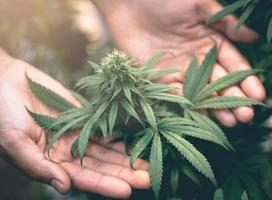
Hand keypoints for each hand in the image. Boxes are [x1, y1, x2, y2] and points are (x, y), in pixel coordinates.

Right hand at [0, 50, 149, 198]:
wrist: (4, 80)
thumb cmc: (2, 112)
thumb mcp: (15, 142)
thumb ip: (38, 166)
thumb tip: (65, 188)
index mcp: (52, 163)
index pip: (84, 178)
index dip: (106, 184)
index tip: (127, 190)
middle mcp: (68, 151)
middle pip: (102, 165)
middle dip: (125, 173)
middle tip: (149, 179)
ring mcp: (77, 133)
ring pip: (107, 148)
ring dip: (128, 156)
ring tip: (150, 161)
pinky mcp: (82, 115)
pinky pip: (104, 126)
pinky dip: (120, 133)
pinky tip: (137, 139)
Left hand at [93, 0, 265, 126]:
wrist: (128, 4)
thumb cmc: (165, 0)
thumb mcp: (199, 5)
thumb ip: (225, 22)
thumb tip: (254, 37)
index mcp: (210, 41)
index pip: (233, 64)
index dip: (246, 80)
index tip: (258, 95)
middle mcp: (197, 59)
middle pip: (219, 82)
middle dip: (234, 98)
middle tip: (246, 115)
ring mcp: (179, 70)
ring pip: (201, 92)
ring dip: (216, 107)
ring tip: (231, 122)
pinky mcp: (160, 78)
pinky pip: (178, 94)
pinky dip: (190, 106)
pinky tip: (204, 118)